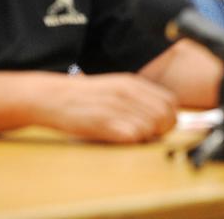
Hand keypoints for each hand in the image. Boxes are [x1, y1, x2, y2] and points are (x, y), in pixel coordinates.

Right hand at [35, 73, 176, 143]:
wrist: (53, 97)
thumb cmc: (84, 97)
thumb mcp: (115, 87)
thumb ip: (137, 97)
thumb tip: (160, 114)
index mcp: (133, 83)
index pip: (169, 101)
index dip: (169, 116)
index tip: (160, 126)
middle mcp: (128, 92)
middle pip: (166, 115)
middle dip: (162, 130)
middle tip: (148, 136)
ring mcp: (117, 106)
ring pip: (152, 126)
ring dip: (146, 136)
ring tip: (131, 136)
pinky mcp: (105, 122)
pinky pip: (134, 135)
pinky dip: (132, 141)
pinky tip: (120, 139)